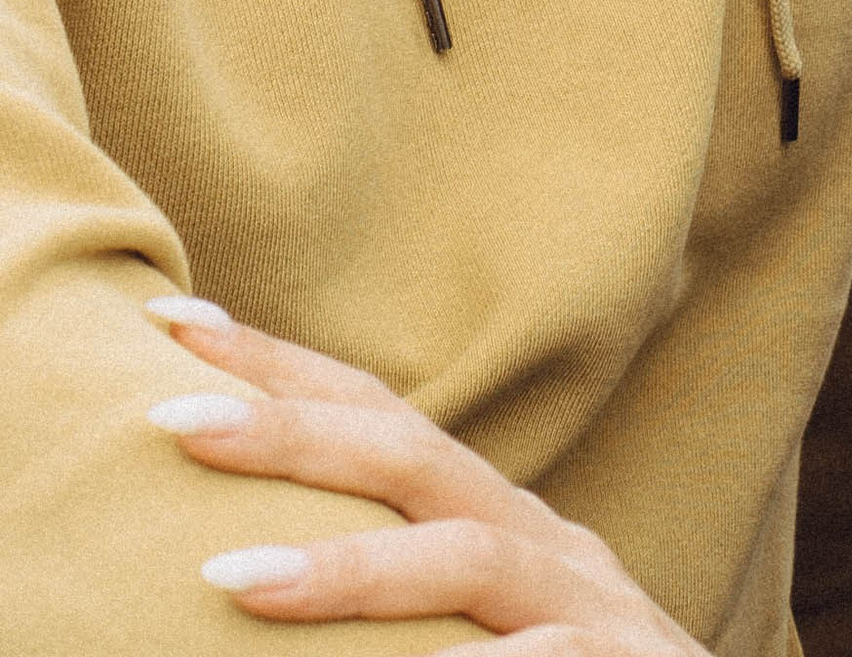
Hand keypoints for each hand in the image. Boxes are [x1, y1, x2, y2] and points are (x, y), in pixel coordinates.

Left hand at [144, 301, 706, 647]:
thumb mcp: (472, 630)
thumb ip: (389, 590)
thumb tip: (230, 567)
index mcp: (491, 526)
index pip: (378, 422)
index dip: (278, 368)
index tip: (168, 321)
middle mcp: (539, 545)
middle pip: (412, 458)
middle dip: (288, 432)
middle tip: (167, 420)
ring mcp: (588, 608)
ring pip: (469, 558)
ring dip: (352, 569)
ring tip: (233, 582)